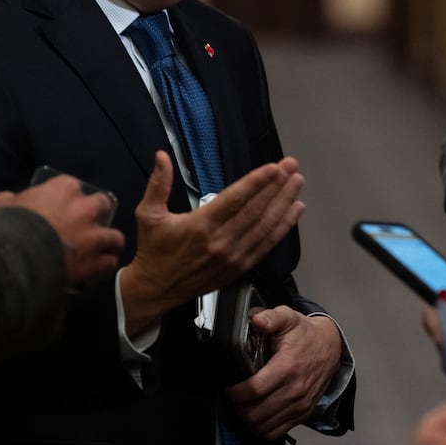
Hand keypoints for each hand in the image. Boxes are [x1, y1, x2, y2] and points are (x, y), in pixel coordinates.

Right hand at [0, 176, 125, 288]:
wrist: (15, 259)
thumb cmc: (8, 228)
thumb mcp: (2, 206)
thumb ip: (9, 199)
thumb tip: (8, 199)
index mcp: (64, 189)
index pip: (75, 187)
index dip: (70, 200)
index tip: (63, 209)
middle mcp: (85, 208)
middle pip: (103, 206)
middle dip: (96, 216)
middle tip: (84, 227)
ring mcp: (94, 235)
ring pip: (114, 237)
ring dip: (107, 244)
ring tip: (98, 252)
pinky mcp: (96, 261)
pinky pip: (110, 263)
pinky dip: (104, 268)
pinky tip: (95, 271)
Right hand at [118, 152, 304, 333]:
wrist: (157, 289)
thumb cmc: (154, 249)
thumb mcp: (148, 214)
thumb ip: (158, 183)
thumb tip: (162, 155)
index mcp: (201, 225)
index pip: (235, 200)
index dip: (256, 182)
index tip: (274, 167)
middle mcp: (221, 241)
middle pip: (256, 210)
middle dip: (276, 186)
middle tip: (291, 166)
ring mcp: (234, 256)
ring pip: (265, 226)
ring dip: (284, 203)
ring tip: (296, 182)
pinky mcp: (241, 267)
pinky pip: (266, 244)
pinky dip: (283, 227)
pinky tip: (295, 210)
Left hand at [225, 308, 341, 439]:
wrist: (330, 347)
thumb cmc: (305, 334)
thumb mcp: (288, 317)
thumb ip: (271, 317)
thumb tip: (256, 320)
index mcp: (287, 367)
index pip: (255, 389)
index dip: (235, 393)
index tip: (228, 388)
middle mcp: (295, 390)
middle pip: (256, 413)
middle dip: (237, 407)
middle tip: (232, 397)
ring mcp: (300, 405)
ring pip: (264, 426)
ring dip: (247, 419)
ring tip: (241, 406)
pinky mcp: (303, 413)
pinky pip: (277, 432)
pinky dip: (261, 428)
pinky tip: (255, 415)